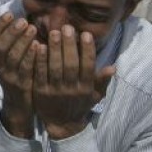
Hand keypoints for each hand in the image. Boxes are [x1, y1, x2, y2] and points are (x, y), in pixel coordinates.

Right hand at [0, 11, 38, 137]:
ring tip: (33, 28)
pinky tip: (39, 46)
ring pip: (12, 56)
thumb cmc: (18, 76)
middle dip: (11, 30)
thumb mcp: (9, 60)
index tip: (10, 14)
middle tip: (24, 20)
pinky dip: (30, 56)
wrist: (18, 105)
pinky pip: (25, 68)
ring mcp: (8, 76)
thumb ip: (12, 43)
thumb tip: (21, 18)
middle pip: (0, 45)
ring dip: (22, 40)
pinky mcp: (20, 85)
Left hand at [34, 25, 113, 139]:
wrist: (62, 125)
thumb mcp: (94, 96)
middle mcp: (72, 89)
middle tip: (67, 27)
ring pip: (55, 67)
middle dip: (69, 45)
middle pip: (71, 64)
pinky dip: (40, 60)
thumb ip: (102, 81)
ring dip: (54, 49)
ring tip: (54, 32)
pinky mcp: (40, 91)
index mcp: (86, 88)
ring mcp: (55, 91)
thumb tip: (114, 67)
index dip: (88, 50)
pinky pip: (40, 73)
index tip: (86, 33)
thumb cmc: (79, 105)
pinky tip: (38, 45)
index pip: (88, 66)